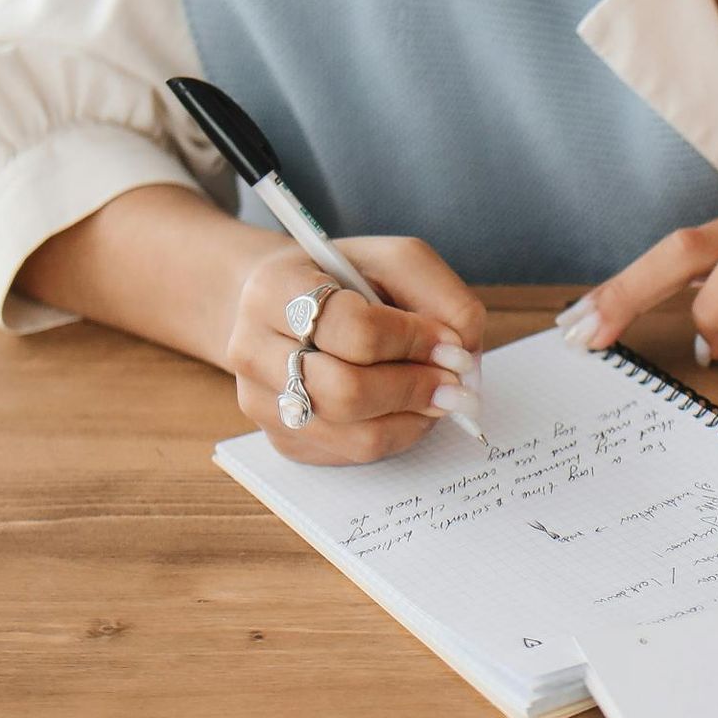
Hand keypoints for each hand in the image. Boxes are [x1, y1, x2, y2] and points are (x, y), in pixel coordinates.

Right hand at [227, 237, 486, 463]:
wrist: (286, 307)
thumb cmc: (346, 281)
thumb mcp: (397, 263)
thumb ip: (442, 297)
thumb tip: (465, 357)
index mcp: (274, 289)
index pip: (352, 328)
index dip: (413, 340)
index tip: (452, 345)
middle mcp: (252, 349)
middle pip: (346, 391)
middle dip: (415, 388)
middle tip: (455, 382)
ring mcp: (261, 401)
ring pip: (353, 434)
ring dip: (413, 418)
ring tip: (439, 397)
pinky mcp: (281, 438)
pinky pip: (351, 454)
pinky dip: (396, 435)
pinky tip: (408, 409)